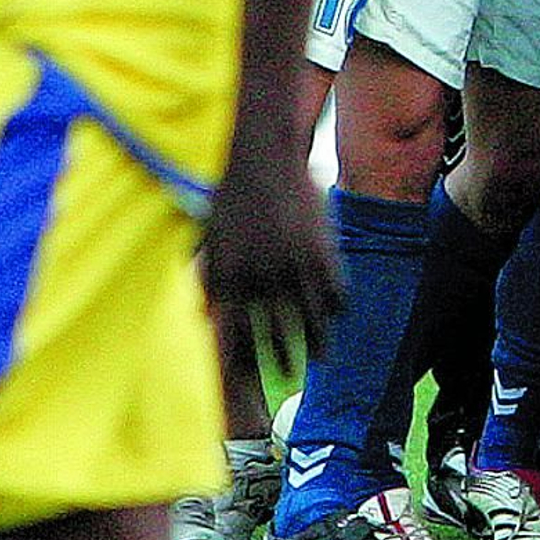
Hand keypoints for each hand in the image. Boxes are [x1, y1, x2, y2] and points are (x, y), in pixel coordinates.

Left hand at [201, 148, 343, 367]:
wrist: (264, 156)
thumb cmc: (231, 195)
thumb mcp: (210, 239)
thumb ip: (208, 279)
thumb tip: (203, 315)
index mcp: (231, 280)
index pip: (235, 337)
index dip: (241, 364)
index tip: (245, 382)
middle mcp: (263, 280)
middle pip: (276, 336)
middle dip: (282, 360)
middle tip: (288, 377)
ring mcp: (295, 267)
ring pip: (311, 321)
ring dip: (316, 344)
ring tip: (320, 358)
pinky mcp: (321, 251)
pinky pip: (335, 292)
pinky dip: (337, 307)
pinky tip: (337, 315)